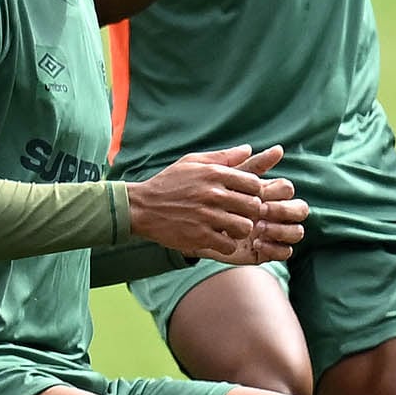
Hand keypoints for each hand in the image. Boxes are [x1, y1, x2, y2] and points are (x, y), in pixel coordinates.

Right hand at [126, 146, 300, 265]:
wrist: (140, 207)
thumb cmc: (169, 183)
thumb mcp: (193, 162)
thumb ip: (223, 157)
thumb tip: (248, 149)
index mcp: (215, 174)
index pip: (254, 184)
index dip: (254, 193)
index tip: (245, 197)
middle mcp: (213, 194)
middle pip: (254, 206)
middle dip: (250, 212)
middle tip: (240, 214)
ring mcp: (206, 216)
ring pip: (245, 227)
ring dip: (241, 230)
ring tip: (231, 228)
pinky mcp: (198, 236)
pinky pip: (229, 245)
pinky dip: (227, 245)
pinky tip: (219, 239)